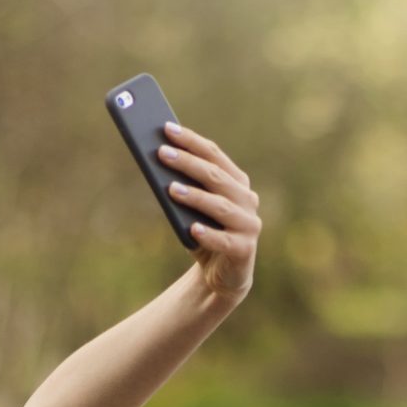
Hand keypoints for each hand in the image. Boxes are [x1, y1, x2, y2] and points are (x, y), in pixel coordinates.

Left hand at [159, 122, 260, 301]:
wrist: (221, 276)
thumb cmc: (203, 234)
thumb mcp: (191, 208)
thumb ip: (182, 187)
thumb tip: (157, 162)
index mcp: (236, 182)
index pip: (214, 155)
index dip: (191, 141)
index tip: (167, 129)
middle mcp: (247, 199)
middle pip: (215, 176)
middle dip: (187, 162)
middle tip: (161, 153)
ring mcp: (249, 225)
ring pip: (220, 206)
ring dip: (195, 196)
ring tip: (170, 188)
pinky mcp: (244, 250)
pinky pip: (224, 240)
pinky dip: (208, 234)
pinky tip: (191, 228)